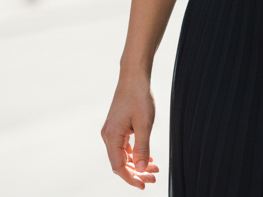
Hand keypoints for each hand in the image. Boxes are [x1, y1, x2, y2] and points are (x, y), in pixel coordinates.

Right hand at [102, 74, 159, 188]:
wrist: (134, 76)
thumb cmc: (139, 97)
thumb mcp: (145, 124)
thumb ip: (142, 148)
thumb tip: (139, 169)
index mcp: (111, 136)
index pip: (118, 166)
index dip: (131, 178)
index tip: (144, 185)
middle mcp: (108, 136)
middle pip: (120, 163)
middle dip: (136, 173)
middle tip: (153, 178)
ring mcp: (112, 131)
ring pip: (123, 155)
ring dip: (137, 163)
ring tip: (154, 169)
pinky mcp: (117, 127)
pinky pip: (124, 146)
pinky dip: (135, 153)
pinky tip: (147, 157)